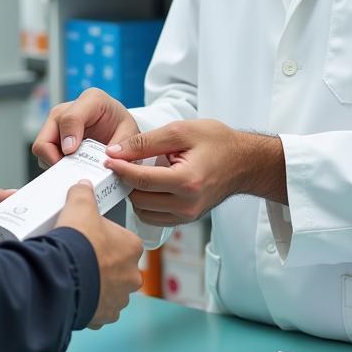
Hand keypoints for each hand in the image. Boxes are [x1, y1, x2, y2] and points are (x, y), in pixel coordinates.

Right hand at [32, 88, 138, 168]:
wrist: (115, 126)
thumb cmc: (120, 125)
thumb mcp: (130, 130)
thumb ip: (123, 142)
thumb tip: (108, 156)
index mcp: (91, 100)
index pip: (70, 118)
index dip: (69, 137)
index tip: (71, 152)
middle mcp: (67, 109)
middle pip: (46, 136)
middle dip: (55, 158)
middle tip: (73, 171)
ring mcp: (56, 123)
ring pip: (42, 148)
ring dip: (56, 163)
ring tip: (76, 171)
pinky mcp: (51, 137)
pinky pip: (44, 155)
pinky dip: (56, 165)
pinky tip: (73, 169)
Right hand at [56, 181, 142, 328]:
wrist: (63, 277)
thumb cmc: (78, 242)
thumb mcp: (80, 206)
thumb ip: (83, 193)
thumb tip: (84, 186)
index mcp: (132, 248)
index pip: (125, 240)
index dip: (107, 238)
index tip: (93, 237)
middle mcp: (131, 276)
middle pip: (119, 267)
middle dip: (104, 265)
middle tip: (83, 257)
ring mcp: (118, 298)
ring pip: (110, 290)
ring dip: (97, 285)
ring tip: (76, 276)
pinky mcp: (103, 316)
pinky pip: (97, 310)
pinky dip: (88, 304)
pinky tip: (75, 293)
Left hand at [104, 120, 286, 225]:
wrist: (244, 162)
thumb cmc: (217, 142)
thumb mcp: (181, 131)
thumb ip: (146, 142)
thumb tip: (115, 151)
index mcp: (187, 181)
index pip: (141, 180)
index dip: (120, 168)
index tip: (107, 158)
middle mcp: (187, 204)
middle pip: (139, 198)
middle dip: (126, 180)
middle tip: (120, 162)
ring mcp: (187, 216)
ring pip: (143, 212)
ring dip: (135, 193)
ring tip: (136, 173)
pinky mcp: (186, 220)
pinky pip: (154, 217)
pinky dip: (146, 203)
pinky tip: (148, 185)